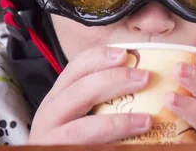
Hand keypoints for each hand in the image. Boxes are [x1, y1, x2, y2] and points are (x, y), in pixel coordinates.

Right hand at [28, 46, 152, 144]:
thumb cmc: (82, 135)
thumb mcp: (85, 111)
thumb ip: (106, 95)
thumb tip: (142, 78)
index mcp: (58, 97)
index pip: (75, 69)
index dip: (99, 58)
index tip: (124, 53)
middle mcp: (49, 115)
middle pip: (79, 92)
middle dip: (114, 81)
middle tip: (145, 78)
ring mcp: (52, 140)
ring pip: (81, 129)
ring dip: (117, 123)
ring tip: (146, 121)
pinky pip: (86, 147)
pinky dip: (111, 145)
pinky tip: (131, 145)